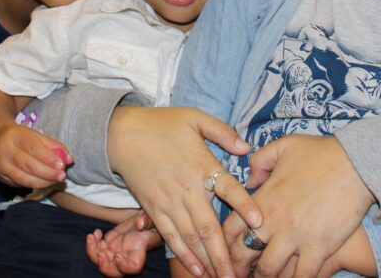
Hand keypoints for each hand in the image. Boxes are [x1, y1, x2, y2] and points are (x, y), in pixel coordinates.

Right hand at [0, 122, 70, 188]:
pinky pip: (19, 184)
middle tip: (62, 176)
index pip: (33, 148)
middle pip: (28, 165)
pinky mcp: (1, 177)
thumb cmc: (21, 137)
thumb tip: (70, 159)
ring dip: (42, 182)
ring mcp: (1, 166)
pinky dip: (34, 185)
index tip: (62, 164)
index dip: (48, 158)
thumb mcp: (35, 135)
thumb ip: (53, 145)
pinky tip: (45, 184)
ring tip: (56, 181)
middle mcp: (5, 151)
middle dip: (47, 173)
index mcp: (14, 135)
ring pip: (23, 178)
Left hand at [85, 213, 161, 276]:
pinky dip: (92, 243)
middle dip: (104, 266)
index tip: (118, 255)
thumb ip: (146, 221)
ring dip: (93, 252)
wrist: (141, 224)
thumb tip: (140, 224)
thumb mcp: (151, 220)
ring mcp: (114, 253)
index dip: (123, 266)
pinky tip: (96, 233)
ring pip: (100, 261)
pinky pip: (96, 250)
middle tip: (100, 254)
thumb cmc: (150, 225)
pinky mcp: (107, 246)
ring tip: (91, 238)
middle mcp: (125, 258)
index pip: (132, 268)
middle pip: (113, 272)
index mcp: (139, 255)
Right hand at [108, 106, 261, 277]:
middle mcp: (186, 188)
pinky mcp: (153, 209)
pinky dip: (184, 255)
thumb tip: (246, 148)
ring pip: (191, 238)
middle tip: (237, 275)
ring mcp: (168, 202)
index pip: (227, 188)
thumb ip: (222, 131)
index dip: (244, 205)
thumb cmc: (161, 123)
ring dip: (207, 261)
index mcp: (201, 165)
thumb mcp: (194, 117)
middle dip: (224, 254)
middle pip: (208, 226)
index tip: (259, 222)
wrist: (121, 134)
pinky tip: (197, 269)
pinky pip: (170, 236)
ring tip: (221, 277)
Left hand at [223, 135, 374, 277]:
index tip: (228, 253)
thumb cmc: (320, 153)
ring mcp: (295, 237)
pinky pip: (301, 276)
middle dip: (239, 267)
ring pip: (268, 271)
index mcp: (262, 199)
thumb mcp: (283, 146)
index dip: (225, 245)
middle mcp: (273, 221)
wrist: (356, 164)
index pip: (230, 230)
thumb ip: (259, 161)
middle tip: (241, 273)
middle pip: (243, 255)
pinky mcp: (319, 248)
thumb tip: (251, 181)